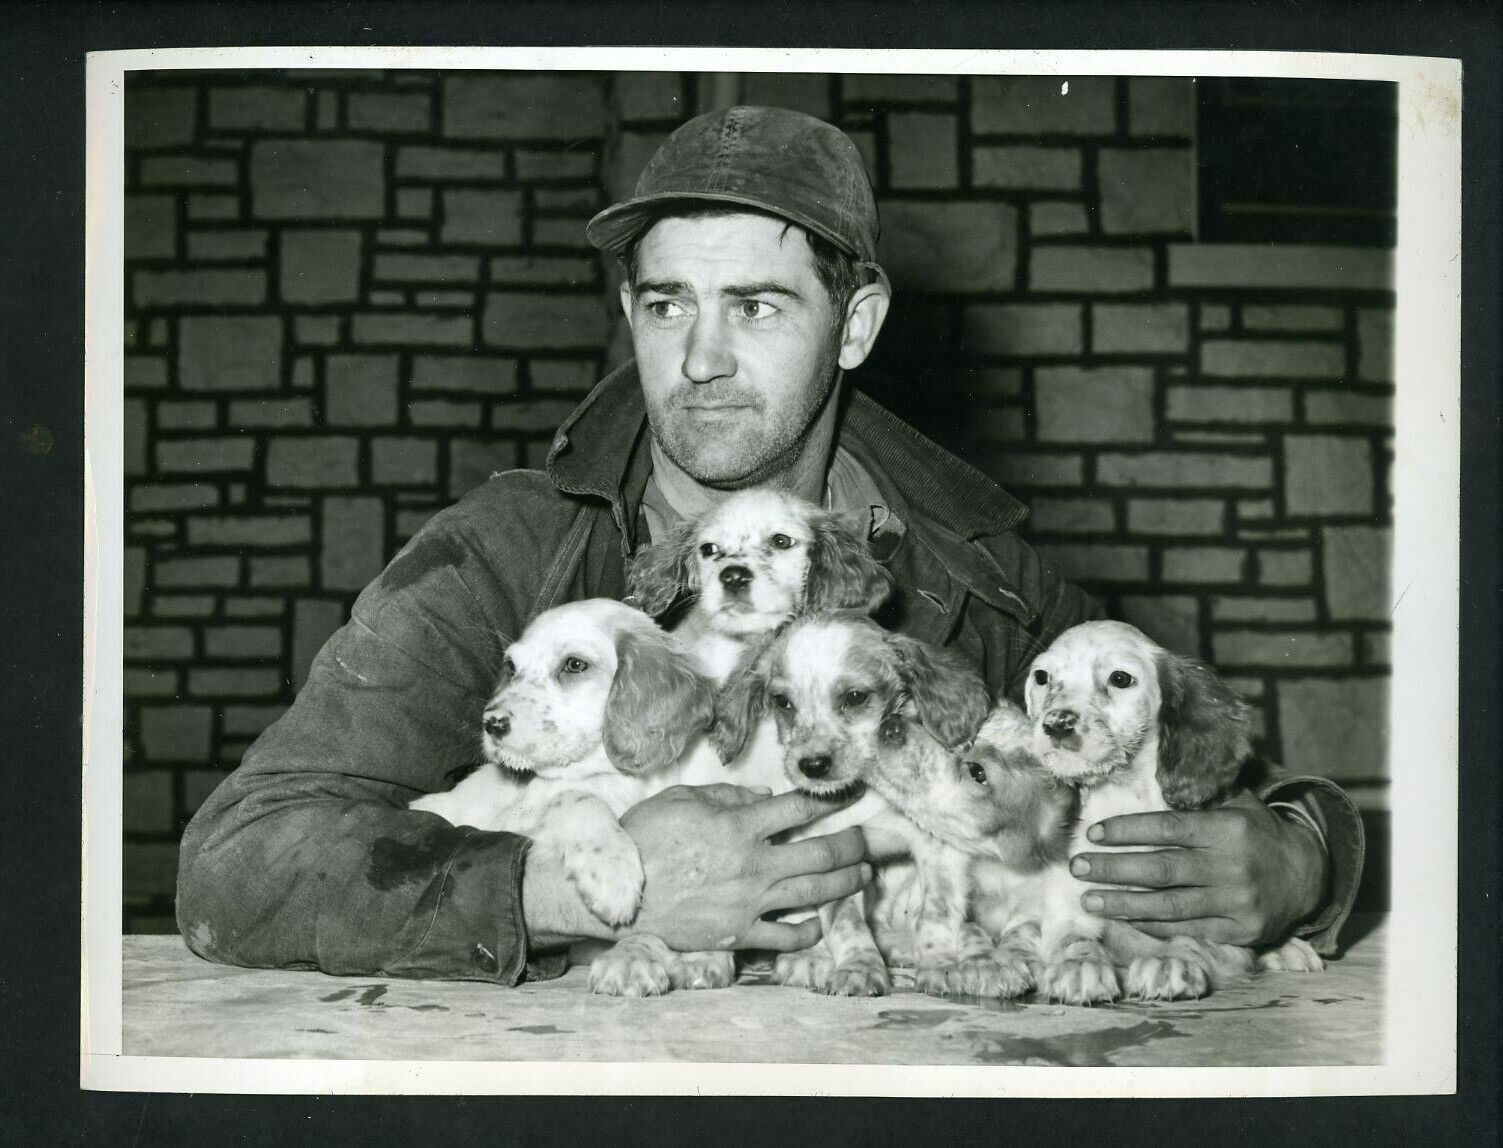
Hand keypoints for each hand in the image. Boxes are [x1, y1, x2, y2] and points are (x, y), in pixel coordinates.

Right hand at [618, 784, 871, 951]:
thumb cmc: (643, 839)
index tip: (852, 793)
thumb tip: (765, 797)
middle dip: (855, 844)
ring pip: (814, 893)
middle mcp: (753, 864)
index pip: (799, 808)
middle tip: (872, 840)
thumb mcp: (682, 800)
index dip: (831, 798)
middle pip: (823, 853)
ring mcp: (749, 902)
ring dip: (845, 883)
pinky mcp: (738, 934)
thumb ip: (728, 797)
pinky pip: (785, 936)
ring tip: (862, 875)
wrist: (616, 895)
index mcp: (739, 826)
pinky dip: (808, 931)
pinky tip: (818, 923)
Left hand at [1070, 790, 1326, 945]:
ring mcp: (1236, 903)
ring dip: (1123, 903)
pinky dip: (1152, 923)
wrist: (1307, 876)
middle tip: (1076, 866)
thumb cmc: (1256, 832)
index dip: (1128, 830)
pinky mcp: (1239, 931)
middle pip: (1162, 869)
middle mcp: (1232, 866)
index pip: (1168, 828)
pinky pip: (1187, 928)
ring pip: (1169, 905)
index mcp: (1229, 829)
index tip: (1092, 833)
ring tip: (1088, 899)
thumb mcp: (1237, 803)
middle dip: (1113, 868)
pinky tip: (1123, 917)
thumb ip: (1200, 792)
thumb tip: (1153, 766)